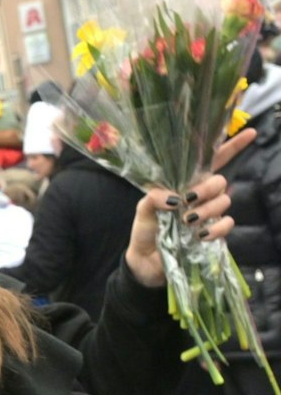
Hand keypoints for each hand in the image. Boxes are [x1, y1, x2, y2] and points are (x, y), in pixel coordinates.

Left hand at [124, 130, 249, 288]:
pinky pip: (227, 224)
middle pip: (220, 181)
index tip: (251, 133)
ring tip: (188, 222)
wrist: (146, 261)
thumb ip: (153, 199)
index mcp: (185, 183)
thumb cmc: (146, 231)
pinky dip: (216, 229)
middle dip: (207, 189)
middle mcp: (201, 196)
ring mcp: (209, 214)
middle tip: (189, 201)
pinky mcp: (213, 232)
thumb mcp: (143, 211)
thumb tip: (174, 198)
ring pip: (224, 201)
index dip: (231, 146)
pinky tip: (201, 235)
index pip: (211, 161)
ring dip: (207, 210)